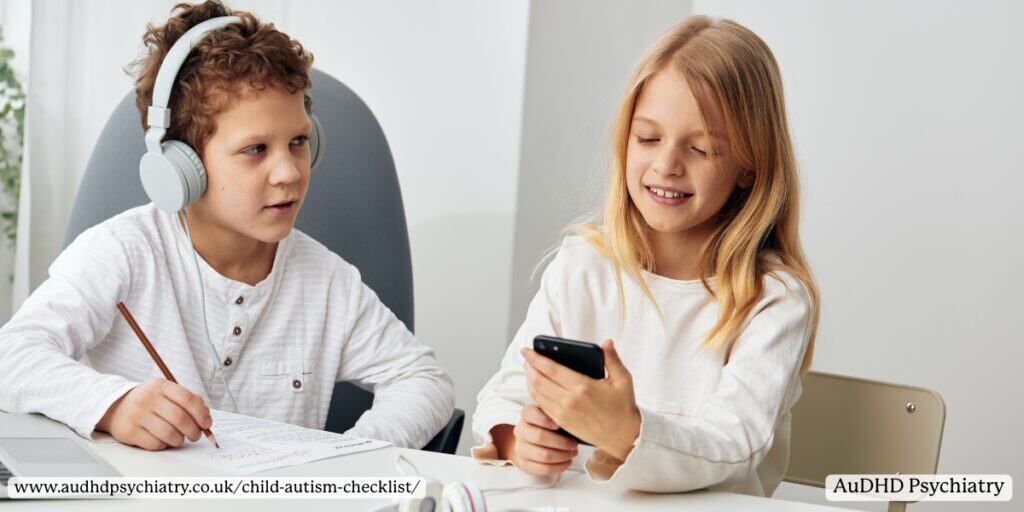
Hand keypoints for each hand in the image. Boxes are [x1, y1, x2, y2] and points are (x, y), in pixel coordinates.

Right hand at [95, 378, 212, 450]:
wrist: (116, 407)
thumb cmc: (150, 402)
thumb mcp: (167, 393)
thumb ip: (189, 401)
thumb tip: (206, 418)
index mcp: (160, 386)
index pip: (187, 399)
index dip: (201, 414)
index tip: (207, 424)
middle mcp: (147, 398)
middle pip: (180, 418)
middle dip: (193, 431)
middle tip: (195, 435)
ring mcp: (137, 415)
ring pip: (169, 433)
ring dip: (179, 440)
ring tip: (179, 438)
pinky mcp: (129, 432)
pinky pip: (155, 444)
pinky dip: (164, 445)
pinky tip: (163, 440)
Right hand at [491, 405, 577, 475]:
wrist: (533, 441)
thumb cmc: (547, 427)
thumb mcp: (551, 416)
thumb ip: (557, 415)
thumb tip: (572, 421)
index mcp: (527, 414)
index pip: (531, 413)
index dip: (545, 420)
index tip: (558, 425)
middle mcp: (521, 430)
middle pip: (540, 437)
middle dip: (561, 442)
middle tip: (574, 444)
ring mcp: (520, 448)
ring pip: (543, 455)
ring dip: (562, 456)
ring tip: (572, 453)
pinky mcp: (524, 463)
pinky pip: (543, 468)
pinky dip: (559, 467)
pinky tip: (567, 462)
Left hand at [522, 339, 640, 460]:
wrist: (623, 437)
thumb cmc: (623, 407)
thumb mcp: (623, 380)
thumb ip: (612, 359)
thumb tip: (607, 342)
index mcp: (583, 387)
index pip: (551, 369)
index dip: (536, 358)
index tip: (527, 350)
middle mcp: (570, 400)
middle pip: (539, 381)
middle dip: (529, 367)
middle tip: (526, 357)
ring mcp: (564, 413)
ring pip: (537, 394)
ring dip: (529, 380)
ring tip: (529, 369)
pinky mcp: (562, 423)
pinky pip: (542, 406)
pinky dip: (534, 394)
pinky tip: (535, 386)